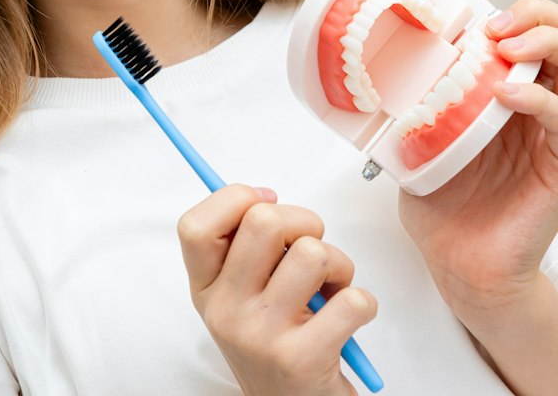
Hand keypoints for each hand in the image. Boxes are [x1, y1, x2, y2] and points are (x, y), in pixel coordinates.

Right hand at [178, 184, 376, 395]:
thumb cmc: (274, 343)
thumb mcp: (239, 297)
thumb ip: (243, 247)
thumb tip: (265, 197)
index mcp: (205, 289)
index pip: (195, 226)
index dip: (234, 198)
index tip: (266, 201)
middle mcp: (225, 311)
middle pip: (262, 221)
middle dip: (303, 220)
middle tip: (310, 245)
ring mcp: (260, 336)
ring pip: (312, 253)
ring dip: (338, 262)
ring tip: (331, 287)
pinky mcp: (302, 360)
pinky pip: (351, 300)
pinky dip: (362, 301)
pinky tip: (348, 317)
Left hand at [399, 0, 557, 311]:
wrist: (459, 263)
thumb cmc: (441, 203)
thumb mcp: (415, 139)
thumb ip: (406, 104)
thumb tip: (365, 75)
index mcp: (503, 95)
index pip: (526, 38)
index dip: (515, 16)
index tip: (480, 19)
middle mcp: (534, 108)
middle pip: (556, 44)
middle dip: (536, 19)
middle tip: (499, 26)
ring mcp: (550, 135)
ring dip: (545, 46)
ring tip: (508, 46)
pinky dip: (540, 100)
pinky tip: (509, 94)